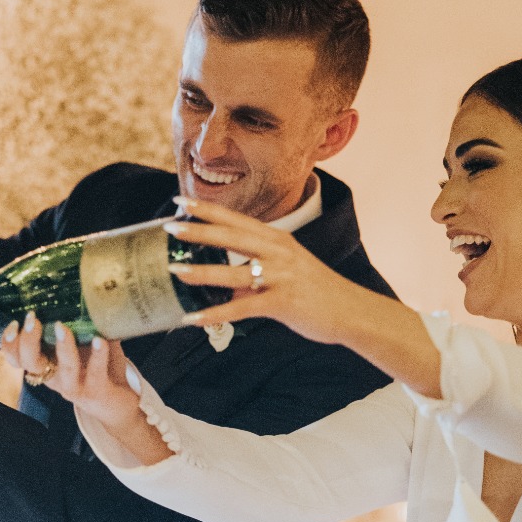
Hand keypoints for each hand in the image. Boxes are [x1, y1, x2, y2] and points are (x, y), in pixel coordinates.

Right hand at [1, 314, 141, 434]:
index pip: (17, 357)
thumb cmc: (98, 367)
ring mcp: (75, 386)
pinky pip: (95, 373)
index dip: (9, 343)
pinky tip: (101, 339)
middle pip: (29, 363)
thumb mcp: (84, 343)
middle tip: (33, 319)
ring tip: (63, 327)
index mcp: (46, 364)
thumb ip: (79, 322)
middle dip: (27, 341)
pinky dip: (98, 355)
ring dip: (62, 347)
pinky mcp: (97, 391)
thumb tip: (83, 285)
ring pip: (62, 370)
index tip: (14, 323)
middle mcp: (55, 377)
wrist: (119, 403)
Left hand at [164, 197, 353, 344]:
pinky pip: (242, 309)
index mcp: (277, 240)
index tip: (181, 201)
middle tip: (169, 227)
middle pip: (232, 237)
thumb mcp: (286, 272)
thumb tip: (226, 289)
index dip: (207, 210)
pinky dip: (215, 315)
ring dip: (202, 272)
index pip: (236, 220)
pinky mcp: (282, 303)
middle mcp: (278, 252)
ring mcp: (281, 277)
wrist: (352, 311)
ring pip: (234, 273)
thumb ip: (255, 275)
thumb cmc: (317, 291)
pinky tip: (194, 319)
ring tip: (175, 272)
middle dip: (198, 231)